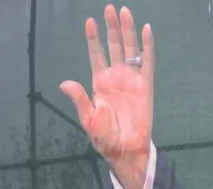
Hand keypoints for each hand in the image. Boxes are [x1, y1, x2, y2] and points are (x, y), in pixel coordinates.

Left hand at [60, 5, 154, 188]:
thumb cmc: (105, 137)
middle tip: (109, 8)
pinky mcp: (145, 86)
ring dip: (127, 31)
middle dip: (111, 27)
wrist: (125, 150)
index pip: (96, 54)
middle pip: (113, 46)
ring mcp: (131, 79)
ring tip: (124, 11)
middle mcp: (116, 76)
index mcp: (100, 82)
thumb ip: (79, 99)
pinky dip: (147, 46)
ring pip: (129, 49)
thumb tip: (65, 83)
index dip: (93, 39)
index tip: (89, 22)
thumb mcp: (88, 119)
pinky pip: (148, 62)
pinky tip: (147, 30)